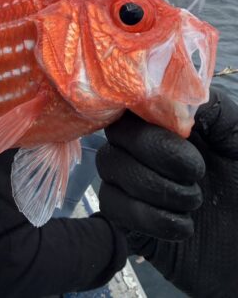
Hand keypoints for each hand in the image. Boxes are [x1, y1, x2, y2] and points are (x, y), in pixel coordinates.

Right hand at [96, 87, 237, 296]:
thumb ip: (213, 108)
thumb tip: (173, 94)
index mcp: (171, 124)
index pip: (135, 101)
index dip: (141, 106)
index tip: (173, 125)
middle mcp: (146, 149)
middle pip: (117, 131)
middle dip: (155, 150)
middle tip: (197, 172)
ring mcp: (133, 183)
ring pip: (109, 165)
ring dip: (154, 185)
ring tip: (194, 203)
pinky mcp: (127, 219)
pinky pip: (112, 205)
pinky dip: (148, 216)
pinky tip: (183, 227)